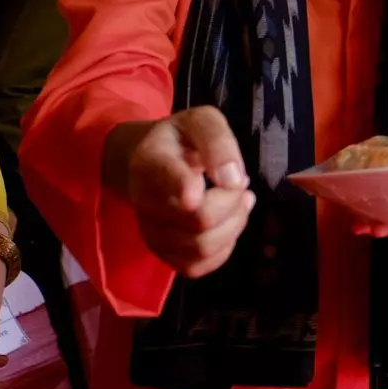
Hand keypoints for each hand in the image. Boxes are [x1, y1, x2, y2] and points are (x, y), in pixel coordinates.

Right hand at [122, 107, 256, 277]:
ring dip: (234, 226)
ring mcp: (151, 231)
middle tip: (242, 184)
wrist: (149, 161)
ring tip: (240, 202)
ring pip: (200, 248)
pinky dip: (222, 249)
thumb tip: (233, 179)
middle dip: (233, 203)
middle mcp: (145, 200)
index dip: (184, 187)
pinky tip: (228, 225)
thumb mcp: (201, 121)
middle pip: (199, 219)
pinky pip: (195, 267)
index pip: (166, 178)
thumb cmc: (181, 139)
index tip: (199, 191)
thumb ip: (217, 141)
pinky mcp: (162, 253)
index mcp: (151, 161)